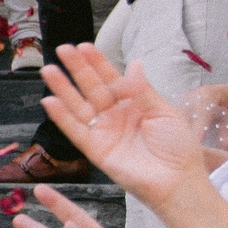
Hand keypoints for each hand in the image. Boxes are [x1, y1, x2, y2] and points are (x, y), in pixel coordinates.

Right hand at [36, 44, 212, 207]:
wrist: (177, 181)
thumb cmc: (178, 148)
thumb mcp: (165, 112)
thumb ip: (144, 90)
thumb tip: (135, 64)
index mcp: (134, 103)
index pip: (111, 78)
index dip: (98, 63)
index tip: (84, 46)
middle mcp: (115, 115)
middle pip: (91, 88)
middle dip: (77, 69)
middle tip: (62, 50)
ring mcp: (104, 132)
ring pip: (78, 106)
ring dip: (63, 89)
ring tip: (49, 70)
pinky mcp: (95, 150)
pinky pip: (75, 131)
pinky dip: (61, 117)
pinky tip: (50, 101)